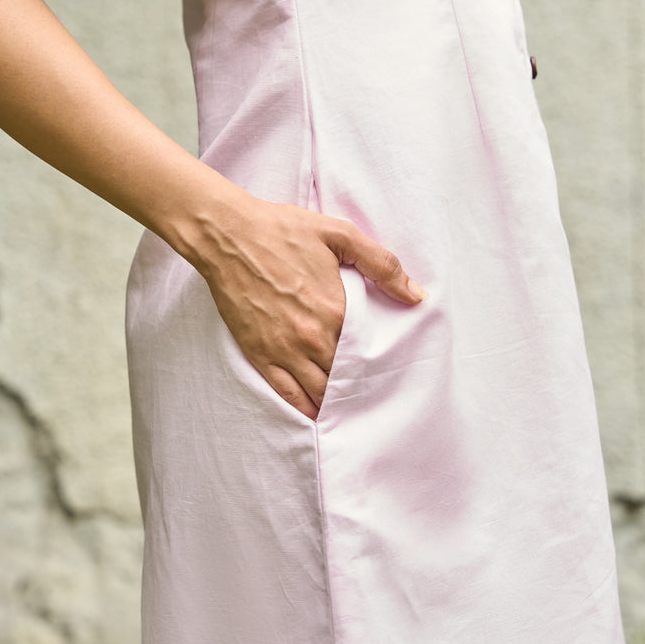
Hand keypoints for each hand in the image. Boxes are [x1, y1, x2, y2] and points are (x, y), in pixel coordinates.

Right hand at [197, 191, 426, 419]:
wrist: (227, 235)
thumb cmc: (283, 230)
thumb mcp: (340, 234)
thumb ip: (382, 264)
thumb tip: (417, 295)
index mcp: (336, 309)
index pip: (369, 349)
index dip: (381, 358)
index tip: (392, 364)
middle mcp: (312, 337)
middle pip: (346, 374)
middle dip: (361, 383)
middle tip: (376, 390)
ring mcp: (284, 349)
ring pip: (320, 391)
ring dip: (337, 400)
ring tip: (352, 405)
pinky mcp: (259, 354)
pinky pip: (287, 394)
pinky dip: (305, 409)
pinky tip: (318, 414)